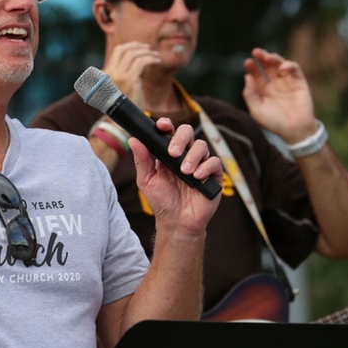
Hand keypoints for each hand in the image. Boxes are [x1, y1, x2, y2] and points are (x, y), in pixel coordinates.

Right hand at [103, 41, 159, 106]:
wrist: (125, 119)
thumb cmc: (126, 105)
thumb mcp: (125, 86)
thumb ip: (131, 72)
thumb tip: (144, 62)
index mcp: (105, 74)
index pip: (118, 51)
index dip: (131, 46)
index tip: (141, 47)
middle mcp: (109, 73)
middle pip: (124, 50)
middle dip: (138, 46)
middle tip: (149, 48)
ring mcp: (119, 76)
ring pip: (133, 54)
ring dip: (147, 52)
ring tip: (156, 56)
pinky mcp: (130, 80)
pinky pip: (141, 62)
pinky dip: (151, 59)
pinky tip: (157, 61)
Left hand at [130, 118, 221, 235]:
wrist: (176, 222)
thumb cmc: (161, 201)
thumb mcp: (147, 180)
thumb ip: (142, 160)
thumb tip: (133, 140)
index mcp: (168, 153)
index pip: (169, 132)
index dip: (166, 125)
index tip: (162, 126)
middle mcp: (185, 154)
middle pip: (187, 132)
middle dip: (180, 139)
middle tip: (173, 153)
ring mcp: (200, 163)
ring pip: (201, 146)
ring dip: (192, 156)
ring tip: (184, 172)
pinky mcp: (213, 175)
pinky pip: (214, 162)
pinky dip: (205, 167)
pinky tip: (196, 177)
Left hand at [243, 48, 317, 142]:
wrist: (294, 130)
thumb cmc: (274, 122)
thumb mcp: (256, 110)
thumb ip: (250, 94)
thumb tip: (247, 77)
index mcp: (262, 90)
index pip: (256, 74)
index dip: (252, 67)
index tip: (248, 62)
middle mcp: (274, 84)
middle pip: (267, 66)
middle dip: (261, 58)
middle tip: (256, 52)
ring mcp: (287, 82)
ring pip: (279, 64)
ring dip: (274, 58)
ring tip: (267, 57)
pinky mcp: (299, 82)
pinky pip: (294, 69)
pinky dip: (289, 65)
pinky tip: (282, 68)